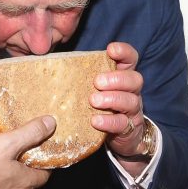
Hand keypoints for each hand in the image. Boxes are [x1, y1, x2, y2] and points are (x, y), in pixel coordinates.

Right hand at [0, 116, 54, 188]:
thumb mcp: (8, 143)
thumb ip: (30, 133)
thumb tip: (51, 123)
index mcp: (23, 181)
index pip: (44, 174)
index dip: (46, 160)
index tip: (44, 144)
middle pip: (22, 169)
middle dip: (21, 151)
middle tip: (21, 134)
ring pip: (0, 166)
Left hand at [90, 42, 147, 159]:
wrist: (119, 138)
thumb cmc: (101, 107)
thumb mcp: (95, 89)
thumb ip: (84, 76)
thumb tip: (53, 63)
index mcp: (123, 77)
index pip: (131, 59)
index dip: (124, 52)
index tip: (110, 50)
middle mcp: (132, 92)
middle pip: (134, 79)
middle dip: (116, 78)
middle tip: (97, 82)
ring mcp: (132, 111)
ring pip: (131, 101)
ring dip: (112, 99)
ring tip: (93, 101)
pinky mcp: (129, 129)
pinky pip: (122, 124)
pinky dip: (109, 121)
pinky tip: (95, 120)